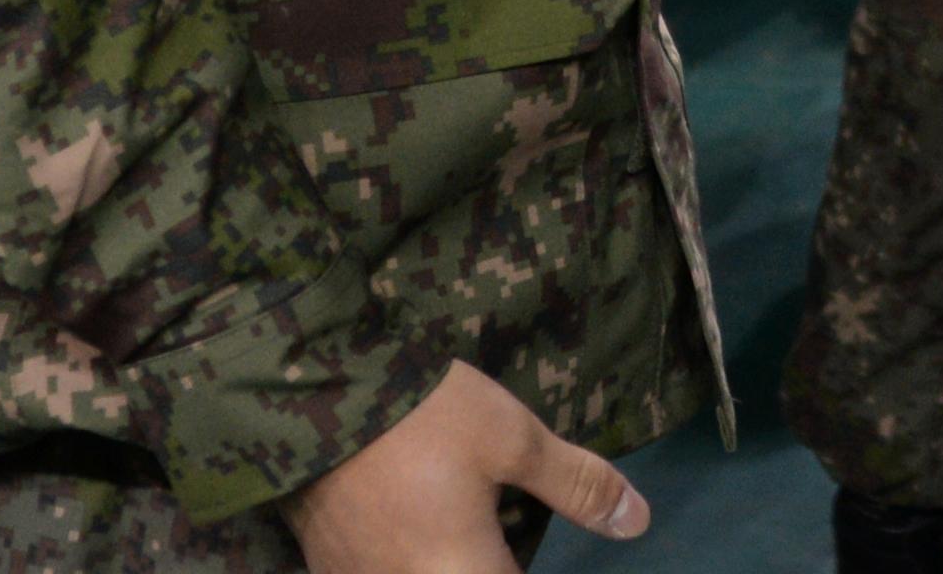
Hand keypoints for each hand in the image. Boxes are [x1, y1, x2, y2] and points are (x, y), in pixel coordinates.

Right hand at [288, 363, 647, 573]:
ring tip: (461, 522)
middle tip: (498, 527)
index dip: (524, 562)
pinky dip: (408, 554)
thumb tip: (638, 524)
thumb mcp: (511, 437)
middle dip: (493, 560)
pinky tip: (413, 518)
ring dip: (452, 558)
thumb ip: (575, 485)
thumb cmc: (420, 417)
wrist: (304, 387)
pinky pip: (383, 572)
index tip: (522, 536)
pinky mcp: (328, 566)